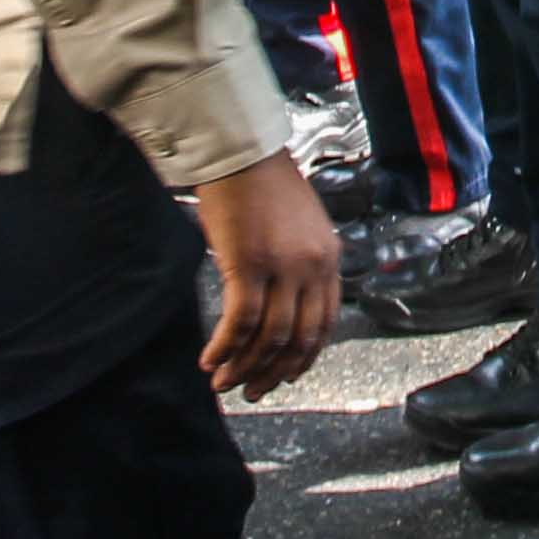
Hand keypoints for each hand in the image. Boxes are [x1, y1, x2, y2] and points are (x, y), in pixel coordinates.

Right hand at [190, 156, 341, 396]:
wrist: (241, 149)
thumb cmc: (263, 181)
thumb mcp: (300, 226)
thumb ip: (300, 264)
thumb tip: (284, 305)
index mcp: (328, 257)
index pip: (324, 324)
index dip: (303, 358)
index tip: (284, 376)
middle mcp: (312, 265)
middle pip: (298, 339)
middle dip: (273, 373)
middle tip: (251, 390)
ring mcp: (282, 266)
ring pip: (269, 338)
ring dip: (244, 366)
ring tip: (223, 381)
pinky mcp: (248, 263)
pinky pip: (240, 322)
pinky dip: (224, 347)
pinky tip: (210, 358)